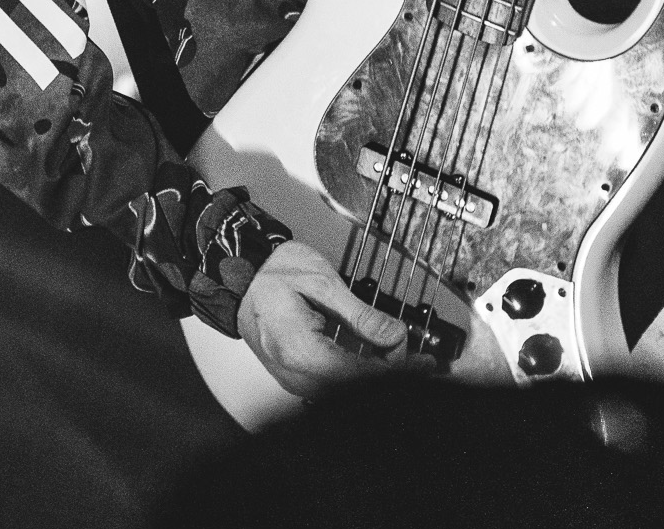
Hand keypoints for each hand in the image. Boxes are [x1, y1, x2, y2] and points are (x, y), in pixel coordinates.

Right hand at [236, 241, 431, 399]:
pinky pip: (330, 385)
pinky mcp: (293, 376)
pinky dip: (355, 374)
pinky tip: (371, 357)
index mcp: (301, 350)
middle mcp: (294, 374)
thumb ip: (360, 314)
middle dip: (388, 373)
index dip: (397, 371)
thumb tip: (395, 334)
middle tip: (415, 355)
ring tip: (395, 353)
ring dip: (372, 374)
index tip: (425, 364)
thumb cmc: (272, 272)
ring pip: (343, 391)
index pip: (360, 374)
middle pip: (353, 390)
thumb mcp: (322, 282)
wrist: (239, 275)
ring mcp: (292, 379)